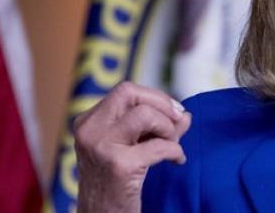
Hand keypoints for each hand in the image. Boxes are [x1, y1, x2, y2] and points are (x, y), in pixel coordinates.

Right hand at [74, 81, 191, 212]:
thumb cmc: (117, 184)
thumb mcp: (134, 149)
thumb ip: (159, 130)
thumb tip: (185, 114)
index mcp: (88, 123)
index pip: (125, 91)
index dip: (154, 97)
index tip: (173, 111)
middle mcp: (90, 132)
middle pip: (129, 93)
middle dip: (161, 104)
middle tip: (175, 123)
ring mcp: (102, 148)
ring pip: (144, 115)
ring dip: (167, 128)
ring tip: (172, 144)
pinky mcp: (119, 166)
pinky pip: (159, 146)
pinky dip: (175, 151)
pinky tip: (177, 160)